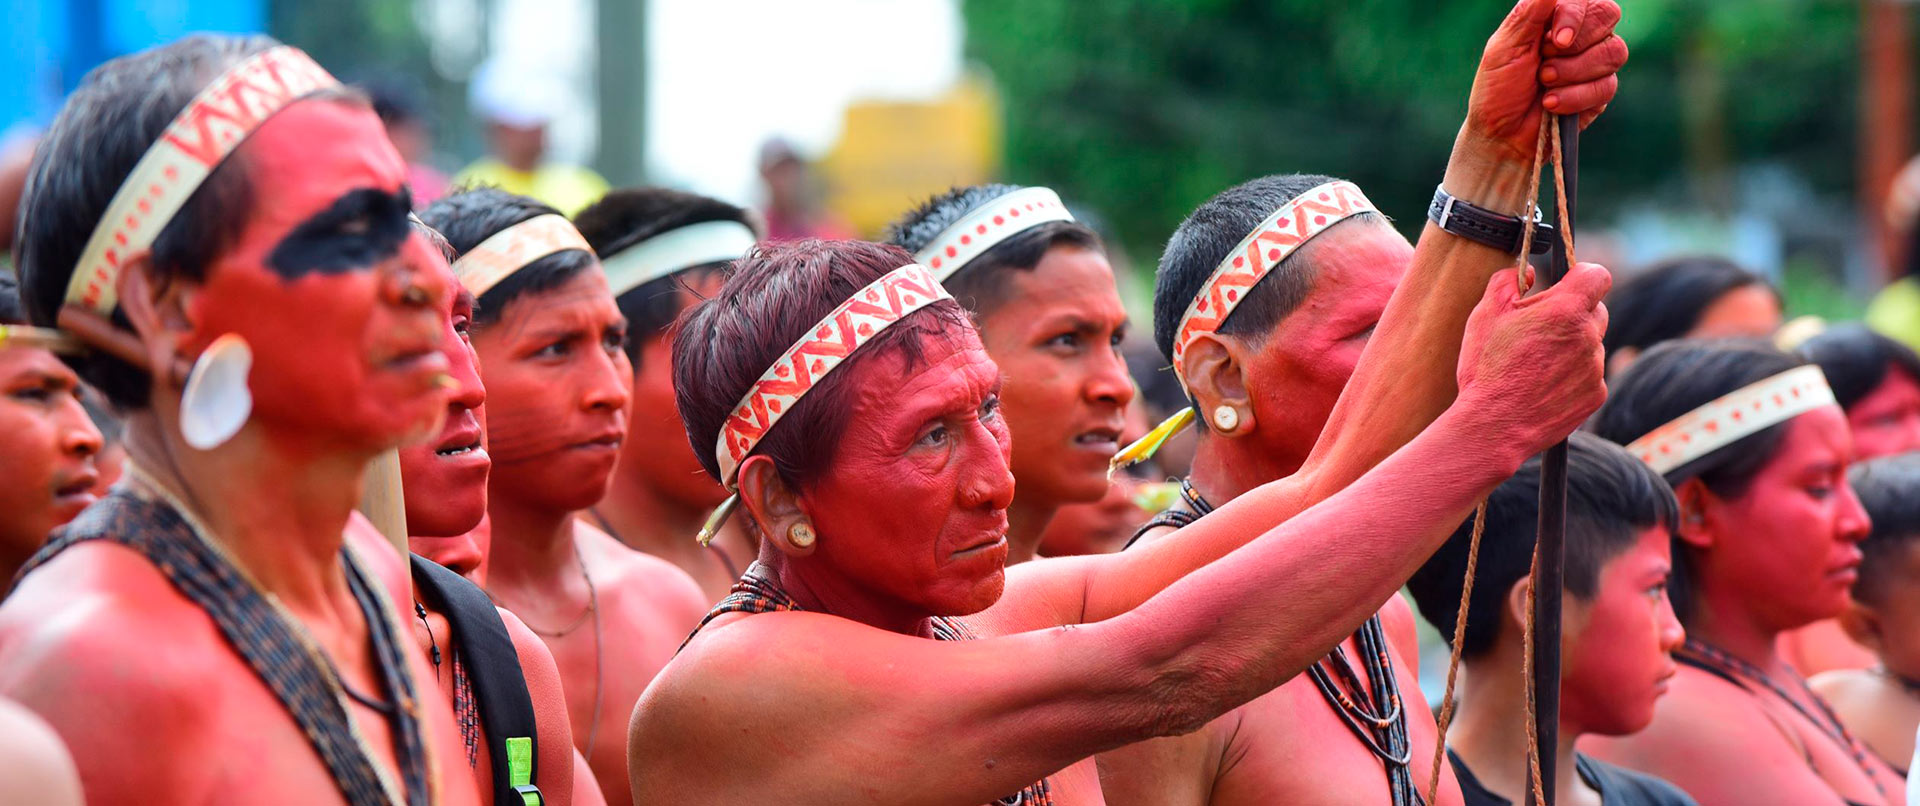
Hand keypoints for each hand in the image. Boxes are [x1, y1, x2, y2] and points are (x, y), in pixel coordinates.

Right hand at [1455, 262, 1610, 457]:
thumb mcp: (1485, 314)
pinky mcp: (1596, 395)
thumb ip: (1507, 281)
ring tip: (1535, 365)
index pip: (1597, 275)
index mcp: (1565, 310)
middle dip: (1573, 313)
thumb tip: (1527, 272)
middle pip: (1596, 310)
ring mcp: (1595, 368)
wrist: (1493, 426)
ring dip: (1571, 347)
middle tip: (1541, 328)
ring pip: (1591, 344)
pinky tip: (1543, 385)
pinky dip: (1573, 375)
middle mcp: (1588, 336)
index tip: (1566, 284)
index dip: (1581, 275)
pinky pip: (1590, 375)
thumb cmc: (1486, 368)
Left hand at [1463, 0, 1627, 164]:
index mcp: (1554, 16)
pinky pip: (1607, 86)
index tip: (1555, 40)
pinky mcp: (1601, 91)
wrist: (1502, 135)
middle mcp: (1579, 34)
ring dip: (1572, 72)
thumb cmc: (1498, 89)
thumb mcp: (1504, 47)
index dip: (1575, 16)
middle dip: (1575, 45)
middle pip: (1608, 15)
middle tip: (1543, 66)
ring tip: (1543, 85)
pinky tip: (1551, 105)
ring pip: (1613, 51)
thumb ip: (1528, 13)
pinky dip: (1575, 97)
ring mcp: (1594, 62)